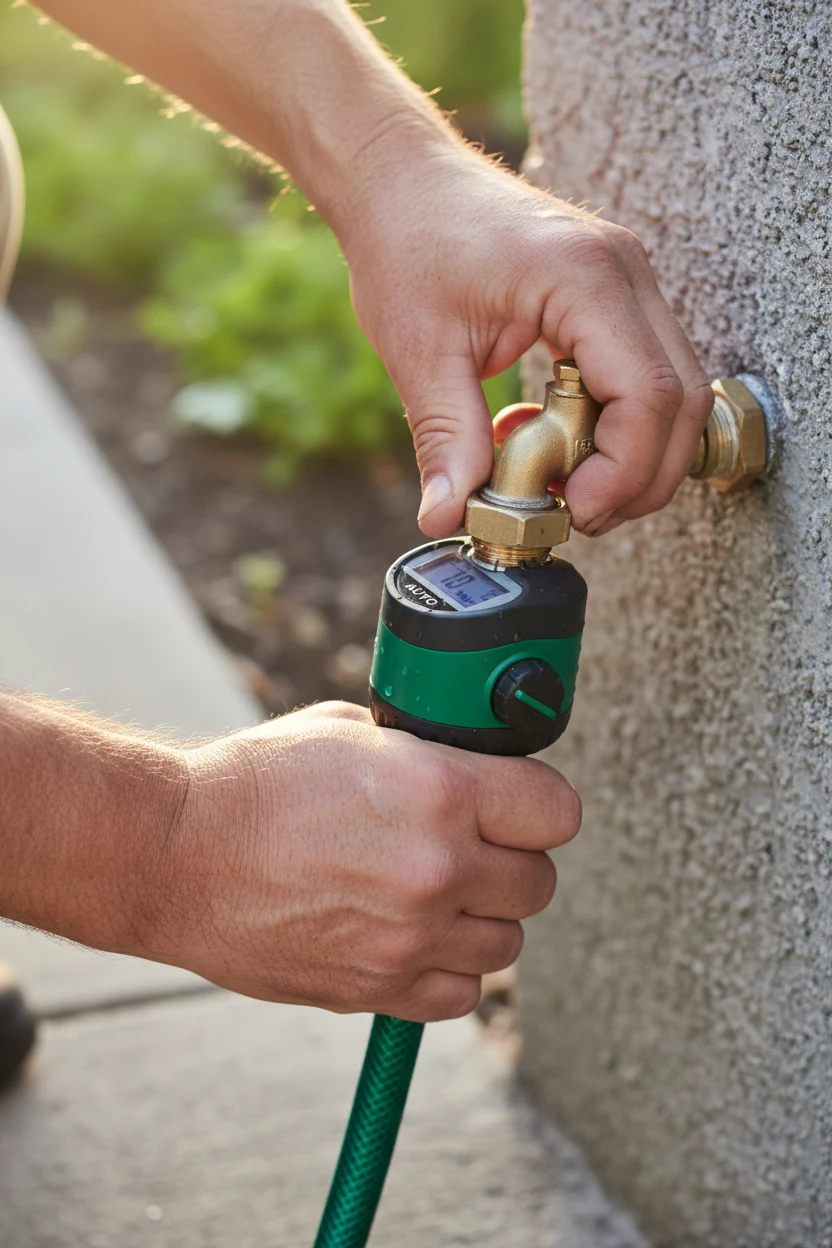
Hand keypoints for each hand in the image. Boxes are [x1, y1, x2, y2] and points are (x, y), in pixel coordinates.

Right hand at [153, 702, 580, 1022]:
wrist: (175, 853)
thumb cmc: (257, 780)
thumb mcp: (351, 730)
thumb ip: (427, 754)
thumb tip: (473, 766)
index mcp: (441, 791)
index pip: (558, 812)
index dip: (540, 805)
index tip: (521, 804)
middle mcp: (438, 869)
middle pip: (539, 883)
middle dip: (513, 861)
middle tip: (473, 846)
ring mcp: (410, 937)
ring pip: (506, 944)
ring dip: (483, 918)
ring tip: (435, 893)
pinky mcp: (376, 987)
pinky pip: (461, 996)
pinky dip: (448, 970)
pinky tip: (412, 936)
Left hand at [344, 149, 712, 537]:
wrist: (400, 179)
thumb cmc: (407, 241)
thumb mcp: (419, 350)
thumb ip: (445, 438)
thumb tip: (448, 517)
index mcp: (584, 277)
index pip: (648, 395)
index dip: (624, 471)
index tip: (573, 510)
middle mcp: (625, 273)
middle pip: (681, 401)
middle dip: (640, 476)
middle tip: (576, 514)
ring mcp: (628, 282)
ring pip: (673, 393)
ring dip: (632, 455)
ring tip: (564, 487)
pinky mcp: (615, 297)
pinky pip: (644, 376)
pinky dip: (614, 425)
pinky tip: (554, 440)